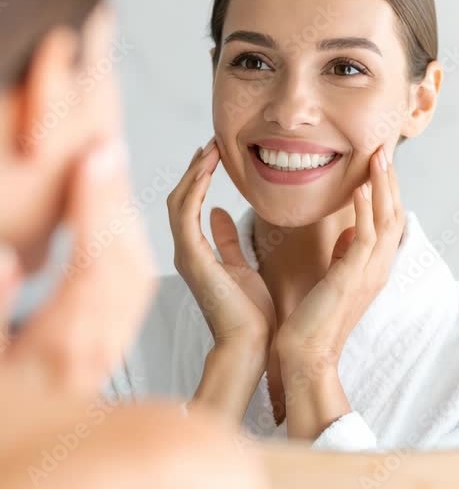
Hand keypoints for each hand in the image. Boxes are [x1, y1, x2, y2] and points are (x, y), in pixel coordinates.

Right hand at [0, 137, 155, 406]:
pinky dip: (129, 247)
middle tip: (104, 150)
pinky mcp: (104, 350)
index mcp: (61, 349)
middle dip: (117, 201)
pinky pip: (133, 291)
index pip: (91, 264)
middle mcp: (93, 349)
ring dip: (127, 221)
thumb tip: (5, 259)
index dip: (96, 207)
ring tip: (108, 175)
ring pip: (136, 275)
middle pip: (124, 263)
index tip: (97, 157)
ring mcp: (104, 351)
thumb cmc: (3, 420)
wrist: (31, 465)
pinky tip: (113, 222)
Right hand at [167, 138, 275, 352]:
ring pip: (179, 201)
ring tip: (210, 147)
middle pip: (179, 198)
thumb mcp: (242, 268)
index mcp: (196, 254)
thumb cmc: (250, 316)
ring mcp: (186, 256)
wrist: (250, 347)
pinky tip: (208, 168)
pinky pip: (187, 214)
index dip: (198, 177)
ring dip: (194, 172)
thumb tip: (223, 214)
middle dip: (194, 168)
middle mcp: (186, 252)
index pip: (188, 205)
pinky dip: (195, 188)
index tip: (213, 152)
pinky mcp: (193, 259)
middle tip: (210, 141)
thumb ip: (228, 242)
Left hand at [275, 145, 404, 373]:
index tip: (380, 162)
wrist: (308, 354)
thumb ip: (344, 254)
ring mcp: (368, 273)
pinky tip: (360, 188)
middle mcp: (378, 268)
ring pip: (386, 220)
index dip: (387, 189)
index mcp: (373, 267)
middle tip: (385, 147)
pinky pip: (365, 237)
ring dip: (382, 186)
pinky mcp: (352, 278)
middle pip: (394, 214)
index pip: (388, 220)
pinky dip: (365, 210)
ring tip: (378, 157)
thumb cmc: (314, 319)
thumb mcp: (334, 278)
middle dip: (390, 180)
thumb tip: (347, 230)